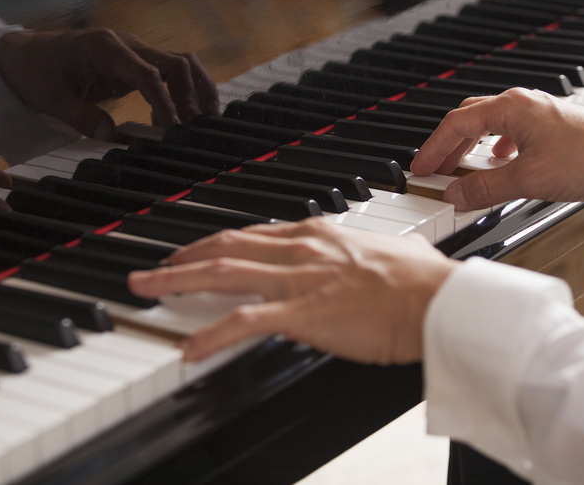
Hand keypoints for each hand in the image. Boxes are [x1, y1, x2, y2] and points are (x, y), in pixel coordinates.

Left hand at [0, 28, 219, 139]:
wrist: (27, 55)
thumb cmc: (36, 72)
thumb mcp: (50, 98)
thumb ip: (81, 116)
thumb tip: (110, 136)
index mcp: (104, 47)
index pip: (147, 72)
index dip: (164, 101)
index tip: (171, 128)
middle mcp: (126, 44)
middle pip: (175, 62)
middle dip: (191, 95)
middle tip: (195, 129)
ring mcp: (134, 52)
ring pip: (180, 63)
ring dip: (197, 90)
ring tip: (205, 121)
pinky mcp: (136, 64)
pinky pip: (169, 72)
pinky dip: (185, 91)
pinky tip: (187, 116)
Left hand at [128, 218, 455, 362]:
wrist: (439, 301)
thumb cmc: (422, 282)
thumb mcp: (390, 252)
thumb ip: (369, 253)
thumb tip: (382, 256)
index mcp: (316, 235)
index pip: (251, 235)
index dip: (215, 244)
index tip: (194, 252)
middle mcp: (299, 249)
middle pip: (223, 248)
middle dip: (180, 256)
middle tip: (150, 268)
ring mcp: (297, 279)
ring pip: (220, 273)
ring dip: (175, 281)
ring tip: (144, 290)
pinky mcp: (302, 312)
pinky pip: (243, 321)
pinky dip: (210, 335)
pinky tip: (188, 349)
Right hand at [409, 88, 583, 210]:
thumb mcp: (528, 180)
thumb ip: (485, 187)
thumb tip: (454, 193)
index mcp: (511, 107)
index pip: (456, 123)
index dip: (433, 147)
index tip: (419, 168)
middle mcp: (524, 105)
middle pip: (470, 120)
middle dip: (448, 145)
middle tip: (433, 170)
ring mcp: (541, 117)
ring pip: (491, 128)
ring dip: (471, 149)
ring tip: (461, 172)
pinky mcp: (555, 132)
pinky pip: (513, 136)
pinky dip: (496, 152)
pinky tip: (501, 167)